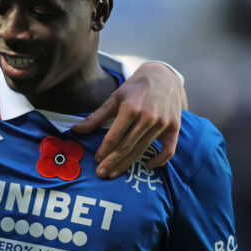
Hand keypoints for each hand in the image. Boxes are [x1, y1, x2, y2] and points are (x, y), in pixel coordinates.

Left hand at [73, 62, 183, 177]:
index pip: (114, 137)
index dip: (104, 150)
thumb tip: (76, 130)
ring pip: (142, 149)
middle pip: (127, 146)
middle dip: (112, 162)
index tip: (96, 160)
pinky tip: (146, 166)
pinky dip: (159, 161)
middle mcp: (148, 117)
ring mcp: (162, 123)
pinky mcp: (174, 127)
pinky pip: (168, 150)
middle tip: (101, 174)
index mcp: (130, 109)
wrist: (163, 76)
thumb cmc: (135, 88)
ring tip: (114, 174)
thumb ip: (96, 116)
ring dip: (128, 164)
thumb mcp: (114, 98)